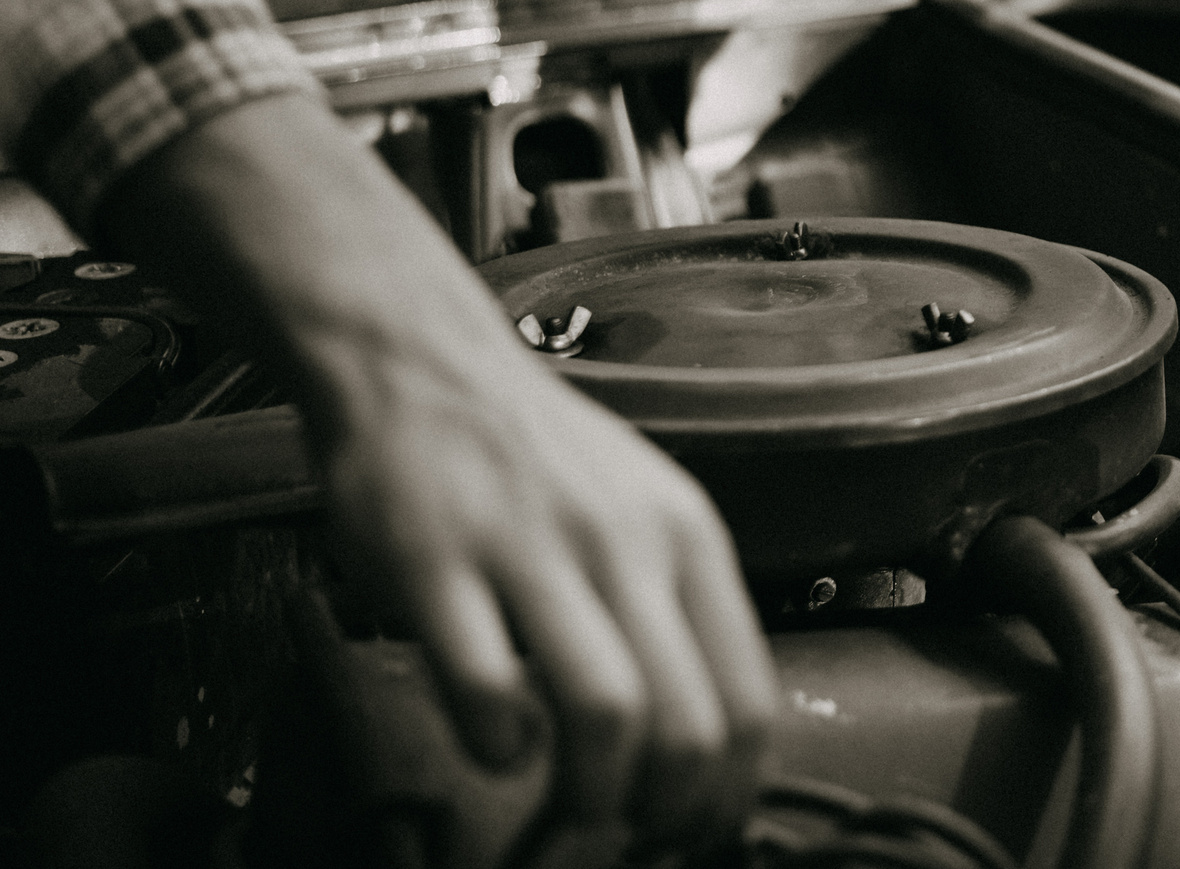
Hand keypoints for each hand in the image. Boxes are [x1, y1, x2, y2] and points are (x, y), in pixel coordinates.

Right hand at [324, 338, 775, 849]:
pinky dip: (494, 743)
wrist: (424, 364)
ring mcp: (533, 551)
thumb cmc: (538, 456)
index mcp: (688, 538)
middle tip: (631, 838)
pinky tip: (494, 742)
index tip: (696, 831)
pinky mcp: (438, 564)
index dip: (727, 794)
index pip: (749, 697)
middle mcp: (626, 543)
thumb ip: (674, 608)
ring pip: (606, 711)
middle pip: (687, 723)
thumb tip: (705, 738)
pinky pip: (484, 685)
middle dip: (664, 814)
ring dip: (591, 795)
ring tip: (569, 812)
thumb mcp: (644, 510)